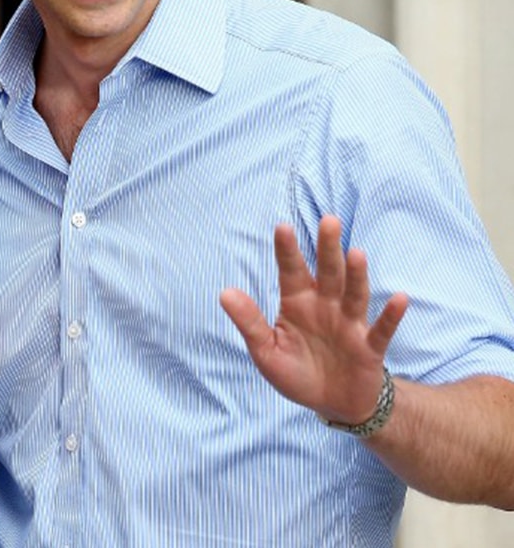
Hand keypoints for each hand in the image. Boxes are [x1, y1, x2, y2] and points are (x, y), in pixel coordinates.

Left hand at [220, 215, 408, 424]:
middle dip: (328, 249)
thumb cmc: (297, 372)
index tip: (282, 227)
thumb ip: (249, 322)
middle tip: (329, 220)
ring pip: (354, 294)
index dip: (287, 251)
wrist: (332, 404)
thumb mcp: (266, 351)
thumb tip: (224, 293)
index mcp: (298, 303)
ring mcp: (350, 324)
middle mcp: (326, 307)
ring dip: (357, 275)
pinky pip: (382, 330)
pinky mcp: (369, 347)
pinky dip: (391, 315)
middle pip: (328, 273)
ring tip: (356, 254)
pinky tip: (400, 298)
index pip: (291, 272)